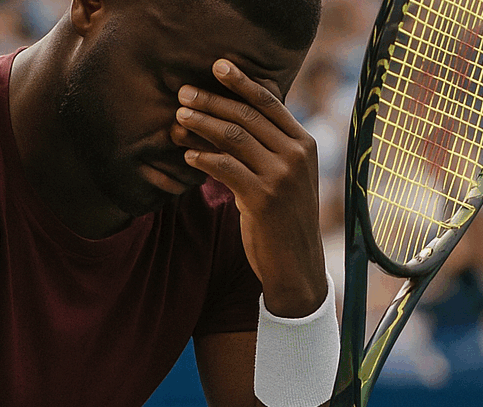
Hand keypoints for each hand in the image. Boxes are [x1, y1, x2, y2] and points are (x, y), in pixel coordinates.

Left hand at [174, 59, 326, 317]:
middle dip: (212, 100)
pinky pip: (226, 168)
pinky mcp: (263, 198)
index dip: (241, 82)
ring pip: (234, 137)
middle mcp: (296, 155)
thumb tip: (228, 118)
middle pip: (247, 115)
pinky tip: (188, 156)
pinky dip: (203, 159)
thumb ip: (267, 148)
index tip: (217, 65)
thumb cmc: (283, 219)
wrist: (297, 265)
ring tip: (179, 118)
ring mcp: (281, 176)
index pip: (270, 102)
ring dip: (202, 124)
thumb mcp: (284, 177)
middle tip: (183, 93)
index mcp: (304, 144)